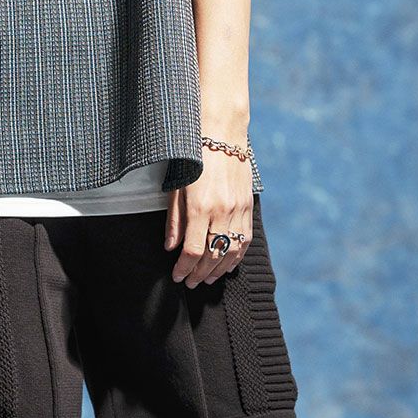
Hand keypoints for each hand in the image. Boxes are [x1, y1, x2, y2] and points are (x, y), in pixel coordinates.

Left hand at [163, 160, 252, 287]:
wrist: (223, 135)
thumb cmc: (193, 159)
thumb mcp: (176, 188)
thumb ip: (174, 220)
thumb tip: (170, 248)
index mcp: (200, 208)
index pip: (192, 251)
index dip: (184, 269)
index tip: (177, 276)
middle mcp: (221, 212)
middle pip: (213, 256)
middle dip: (199, 274)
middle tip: (190, 283)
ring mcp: (238, 210)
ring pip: (231, 251)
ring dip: (219, 270)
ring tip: (207, 279)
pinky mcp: (248, 206)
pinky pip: (245, 239)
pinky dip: (236, 256)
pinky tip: (227, 265)